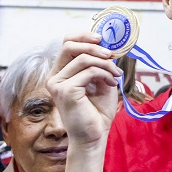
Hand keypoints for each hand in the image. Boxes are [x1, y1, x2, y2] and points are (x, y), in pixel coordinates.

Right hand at [46, 31, 120, 148]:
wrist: (95, 136)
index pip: (66, 43)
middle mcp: (54, 77)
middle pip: (69, 45)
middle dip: (94, 46)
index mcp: (60, 73)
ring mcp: (57, 84)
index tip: (102, 38)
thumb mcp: (101, 80)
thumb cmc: (97, 111)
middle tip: (111, 54)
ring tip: (116, 75)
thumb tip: (107, 43)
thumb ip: (100, 62)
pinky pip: (89, 71)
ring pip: (83, 58)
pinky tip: (112, 83)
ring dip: (105, 64)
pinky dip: (105, 73)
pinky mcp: (65, 91)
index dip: (83, 36)